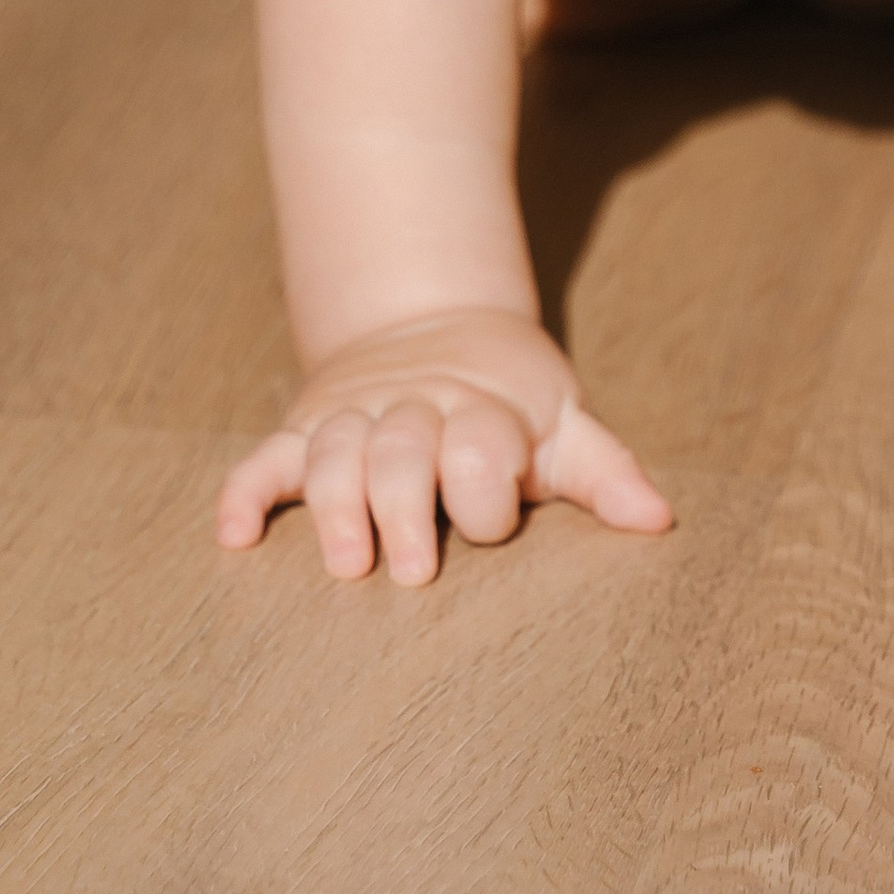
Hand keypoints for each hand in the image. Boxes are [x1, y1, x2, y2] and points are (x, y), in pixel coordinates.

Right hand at [215, 306, 671, 583]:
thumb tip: (659, 519)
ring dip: (335, 504)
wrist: (438, 323)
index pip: (480, 447)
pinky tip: (234, 538)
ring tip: (346, 564)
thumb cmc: (511, 403)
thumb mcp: (562, 425)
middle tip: (414, 570)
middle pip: (400, 452)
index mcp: (481, 409)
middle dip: (405, 506)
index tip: (494, 524)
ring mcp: (353, 417)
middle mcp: (412, 409)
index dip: (487, 488)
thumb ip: (604, 472)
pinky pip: (263, 458)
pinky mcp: (306, 428)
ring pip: (334, 454)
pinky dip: (245, 493)